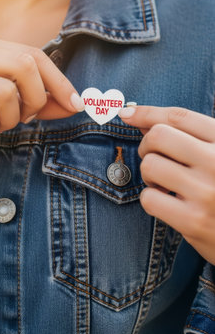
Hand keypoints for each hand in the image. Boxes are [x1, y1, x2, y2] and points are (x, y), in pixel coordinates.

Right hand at [0, 34, 83, 148]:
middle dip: (37, 99)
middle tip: (27, 116)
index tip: (76, 105)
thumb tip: (74, 105)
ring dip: (10, 119)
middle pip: (24, 66)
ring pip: (6, 93)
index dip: (59, 81)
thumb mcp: (5, 100)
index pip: (33, 55)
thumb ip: (37, 99)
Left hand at [119, 105, 214, 264]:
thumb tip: (139, 119)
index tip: (127, 114)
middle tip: (155, 159)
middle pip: (159, 136)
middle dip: (147, 146)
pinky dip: (151, 199)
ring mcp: (206, 192)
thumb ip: (186, 137)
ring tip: (165, 185)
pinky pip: (149, 198)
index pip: (179, 117)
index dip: (147, 113)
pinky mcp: (194, 220)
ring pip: (150, 165)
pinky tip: (168, 203)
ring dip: (149, 175)